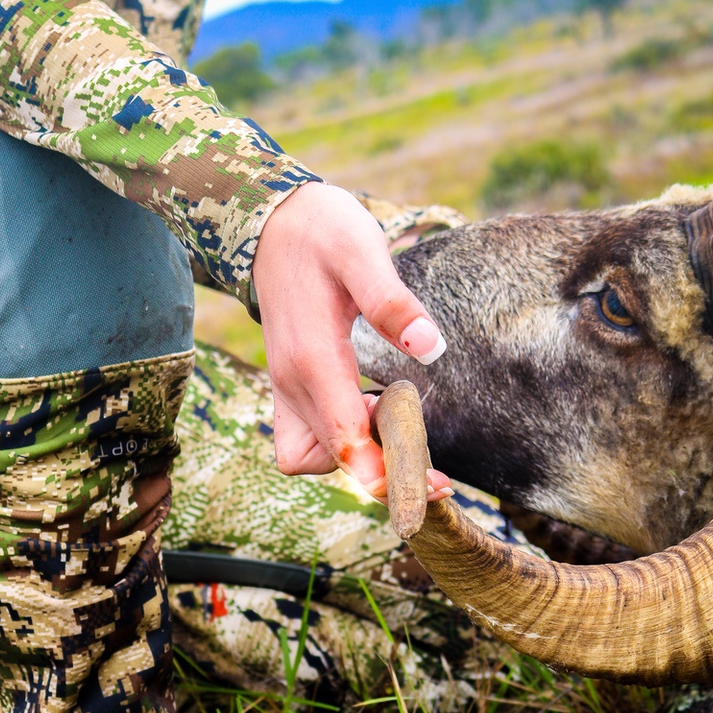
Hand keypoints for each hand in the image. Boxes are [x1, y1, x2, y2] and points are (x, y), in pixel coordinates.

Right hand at [252, 182, 448, 499]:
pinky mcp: (289, 392)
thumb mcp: (361, 250)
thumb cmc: (322, 232)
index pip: (344, 439)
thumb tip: (431, 346)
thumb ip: (392, 301)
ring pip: (316, 459)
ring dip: (359, 459)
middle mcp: (292, 385)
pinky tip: (373, 413)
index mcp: (312, 359)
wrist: (272, 225)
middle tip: (440, 474)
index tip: (426, 487)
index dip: (383, 472)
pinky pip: (307, 445)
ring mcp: (286, 392)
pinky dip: (340, 446)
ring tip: (401, 427)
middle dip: (385, 474)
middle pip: (336, 460)